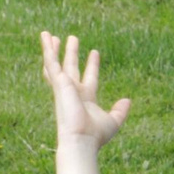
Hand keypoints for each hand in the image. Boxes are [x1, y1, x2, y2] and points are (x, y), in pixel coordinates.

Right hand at [42, 31, 129, 151]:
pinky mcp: (58, 83)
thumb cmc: (95, 135)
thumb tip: (127, 100)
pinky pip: (51, 63)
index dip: (92, 65)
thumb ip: (120, 111)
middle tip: (72, 38)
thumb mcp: (113, 121)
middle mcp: (73, 91)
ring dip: (53, 49)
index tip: (95, 52)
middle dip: (71, 54)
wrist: (81, 139)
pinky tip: (46, 38)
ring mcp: (63, 87)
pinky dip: (48, 50)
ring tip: (49, 34)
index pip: (89, 77)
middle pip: (71, 68)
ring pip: (56, 64)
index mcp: (86, 99)